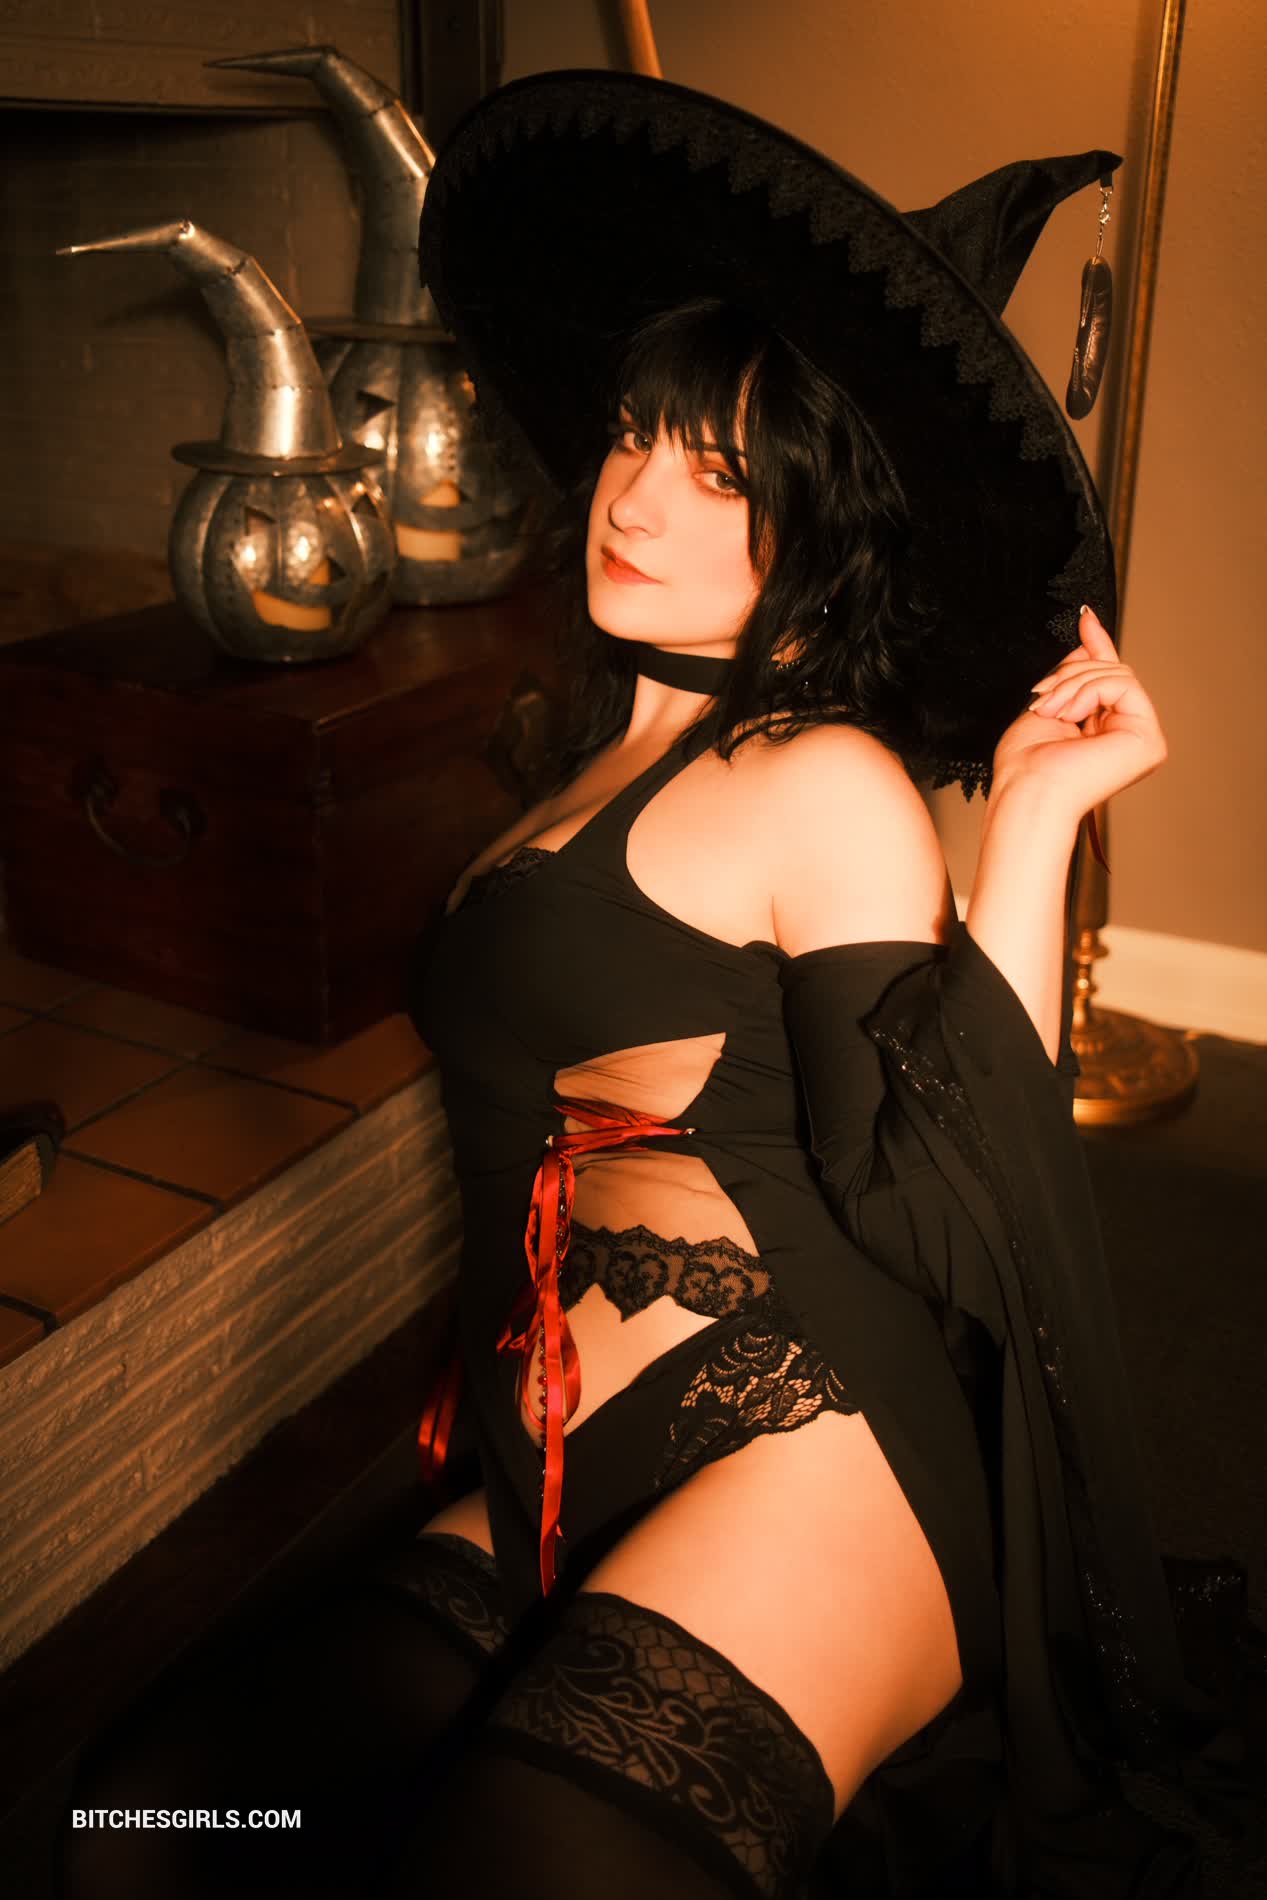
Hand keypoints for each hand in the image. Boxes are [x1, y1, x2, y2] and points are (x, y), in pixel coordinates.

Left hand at [990, 606, 1167, 816]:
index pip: (1110, 678)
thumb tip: (1090, 635)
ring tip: (1050, 711)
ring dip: (1073, 685)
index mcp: (1106, 731)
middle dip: (1071, 674)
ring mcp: (1143, 739)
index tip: (1084, 616)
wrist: (1027, 791)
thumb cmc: (1027, 764)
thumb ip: (1076, 673)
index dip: (1098, 645)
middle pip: (1112, 671)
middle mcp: (1129, 736)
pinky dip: (1088, 691)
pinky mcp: (1149, 741)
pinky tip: (1070, 715)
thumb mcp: (1049, 703)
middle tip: (1042, 698)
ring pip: (1118, 674)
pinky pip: (1124, 684)